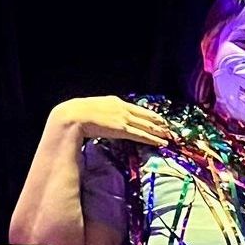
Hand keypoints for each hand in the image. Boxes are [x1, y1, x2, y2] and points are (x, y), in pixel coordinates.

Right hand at [53, 95, 171, 146]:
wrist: (74, 115)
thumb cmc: (79, 113)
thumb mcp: (96, 109)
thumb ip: (106, 114)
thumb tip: (109, 121)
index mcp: (116, 102)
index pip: (138, 109)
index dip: (150, 115)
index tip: (160, 119)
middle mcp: (122, 108)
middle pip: (146, 116)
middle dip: (159, 123)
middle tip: (170, 129)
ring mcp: (123, 118)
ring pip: (146, 126)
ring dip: (159, 132)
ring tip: (169, 137)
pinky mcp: (122, 129)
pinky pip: (141, 135)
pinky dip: (152, 139)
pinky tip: (161, 143)